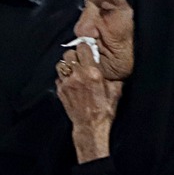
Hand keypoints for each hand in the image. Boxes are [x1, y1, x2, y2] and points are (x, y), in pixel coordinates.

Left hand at [56, 46, 121, 161]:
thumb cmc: (104, 110)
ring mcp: (68, 83)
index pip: (83, 49)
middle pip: (68, 54)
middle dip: (74, 56)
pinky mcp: (61, 91)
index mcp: (93, 73)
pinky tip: (70, 83)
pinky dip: (63, 78)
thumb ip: (114, 78)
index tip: (87, 51)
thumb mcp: (115, 92)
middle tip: (79, 61)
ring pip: (60, 64)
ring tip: (73, 71)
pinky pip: (58, 78)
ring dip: (67, 66)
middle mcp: (78, 76)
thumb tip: (114, 70)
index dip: (84, 48)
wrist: (91, 126)